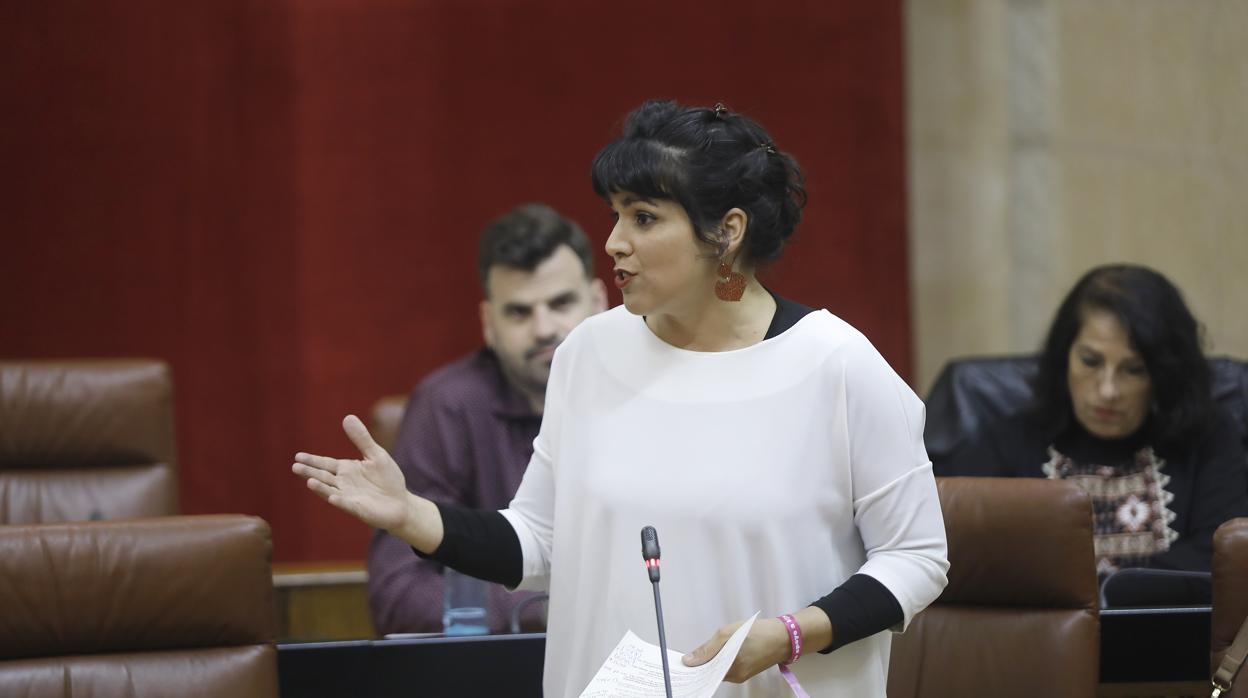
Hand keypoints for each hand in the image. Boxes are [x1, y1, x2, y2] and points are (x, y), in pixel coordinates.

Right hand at [292, 415, 439, 547]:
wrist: (401, 503)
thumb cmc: (387, 478)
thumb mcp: (375, 454)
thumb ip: (362, 438)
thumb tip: (348, 417)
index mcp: (346, 469)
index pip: (325, 463)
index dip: (312, 460)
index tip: (297, 456)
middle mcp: (343, 483)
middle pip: (323, 476)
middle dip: (309, 472)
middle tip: (295, 467)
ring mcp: (349, 496)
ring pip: (330, 490)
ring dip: (320, 487)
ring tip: (309, 481)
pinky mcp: (358, 508)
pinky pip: (347, 504)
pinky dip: (339, 500)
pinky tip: (333, 497)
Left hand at [682, 617, 789, 683]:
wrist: (783, 637)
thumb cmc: (758, 632)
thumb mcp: (728, 633)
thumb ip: (708, 648)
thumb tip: (689, 660)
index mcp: (732, 670)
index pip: (705, 673)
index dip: (693, 666)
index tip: (680, 661)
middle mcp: (736, 677)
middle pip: (710, 673)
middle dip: (700, 664)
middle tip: (689, 654)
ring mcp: (741, 676)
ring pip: (718, 670)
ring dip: (711, 661)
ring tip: (704, 650)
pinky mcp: (746, 671)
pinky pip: (727, 668)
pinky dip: (720, 660)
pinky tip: (718, 651)